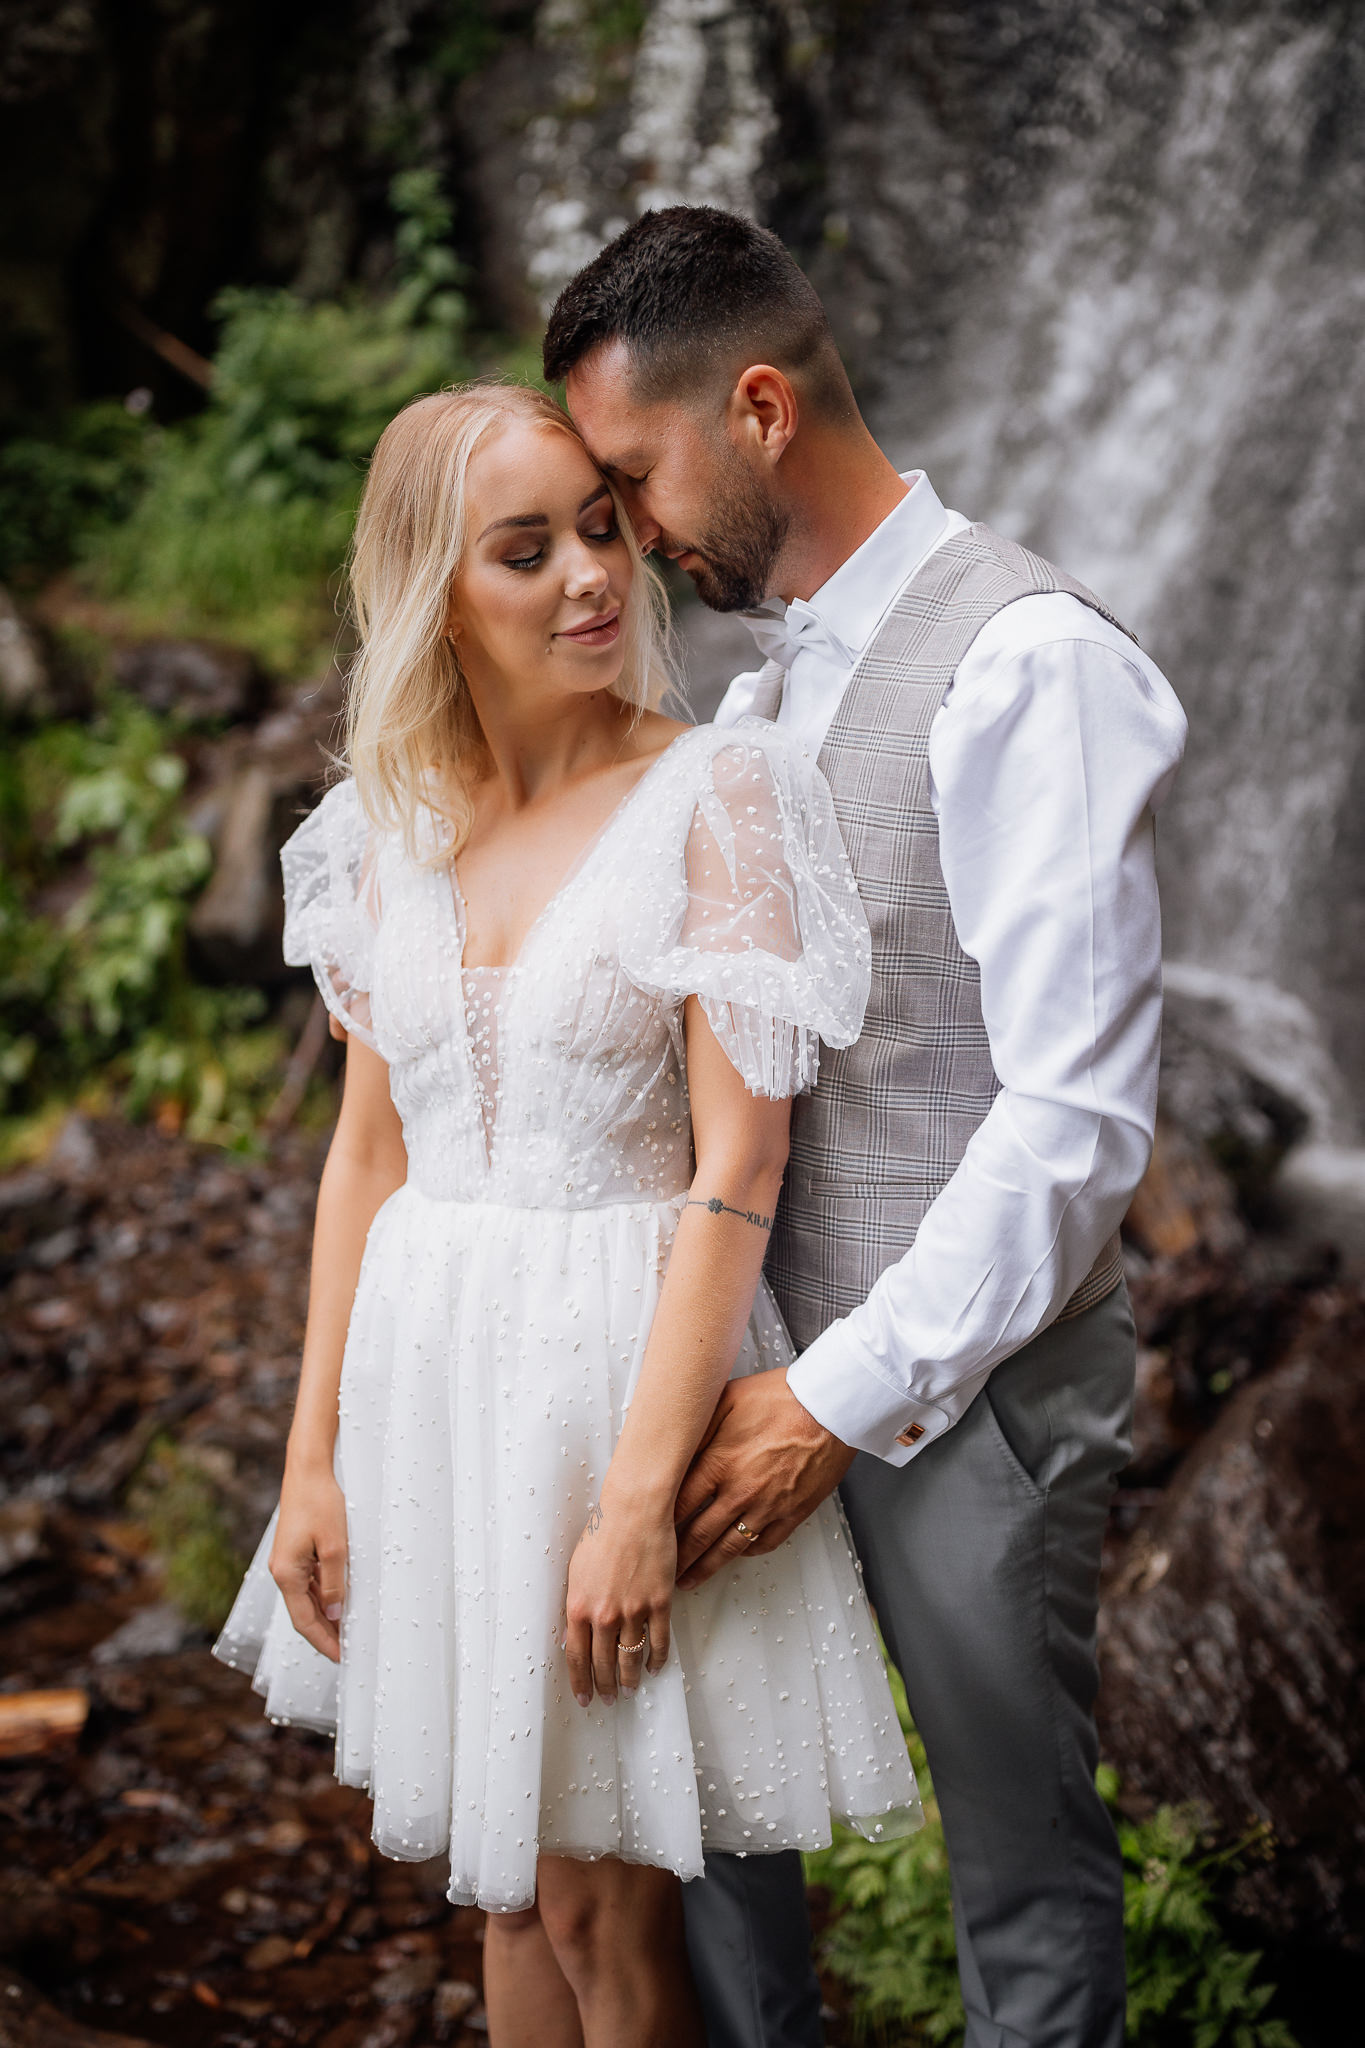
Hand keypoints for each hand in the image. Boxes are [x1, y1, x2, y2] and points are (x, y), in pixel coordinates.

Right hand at [270, 1461, 347, 1662]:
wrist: (307, 1471)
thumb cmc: (320, 1504)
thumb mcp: (335, 1547)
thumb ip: (334, 1584)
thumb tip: (334, 1614)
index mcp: (287, 1574)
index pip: (304, 1621)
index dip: (324, 1642)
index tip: (342, 1658)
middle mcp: (282, 1572)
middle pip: (303, 1613)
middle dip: (324, 1634)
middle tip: (347, 1651)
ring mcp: (286, 1562)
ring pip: (305, 1599)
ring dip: (324, 1616)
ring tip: (347, 1631)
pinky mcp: (294, 1552)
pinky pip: (308, 1583)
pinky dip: (322, 1596)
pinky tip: (338, 1602)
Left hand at [564, 1495, 674, 1706]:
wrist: (633, 1511)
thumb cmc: (603, 1532)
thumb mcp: (576, 1569)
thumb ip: (578, 1601)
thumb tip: (580, 1626)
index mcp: (578, 1607)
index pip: (576, 1657)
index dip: (580, 1682)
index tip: (584, 1698)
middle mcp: (603, 1615)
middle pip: (603, 1664)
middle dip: (604, 1687)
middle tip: (607, 1700)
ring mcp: (633, 1611)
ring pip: (631, 1658)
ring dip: (630, 1679)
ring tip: (630, 1690)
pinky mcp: (658, 1603)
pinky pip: (658, 1641)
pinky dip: (657, 1658)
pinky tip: (656, 1667)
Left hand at [674, 1369, 854, 1588]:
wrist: (829, 1408)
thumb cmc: (782, 1397)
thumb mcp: (727, 1400)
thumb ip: (699, 1428)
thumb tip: (674, 1447)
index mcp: (720, 1462)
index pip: (678, 1504)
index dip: (659, 1523)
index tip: (649, 1534)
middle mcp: (740, 1490)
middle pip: (698, 1534)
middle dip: (677, 1556)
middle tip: (662, 1569)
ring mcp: (767, 1506)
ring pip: (728, 1548)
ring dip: (706, 1567)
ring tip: (690, 1579)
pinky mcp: (792, 1512)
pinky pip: (764, 1543)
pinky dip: (746, 1552)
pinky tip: (736, 1554)